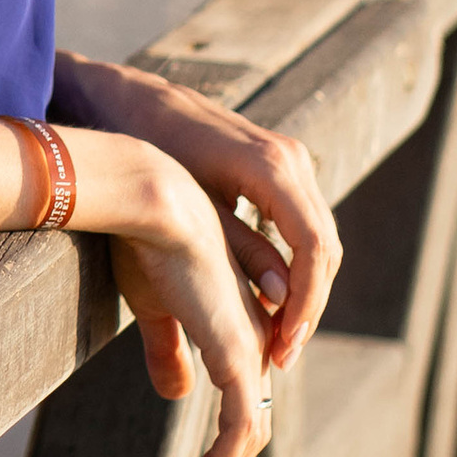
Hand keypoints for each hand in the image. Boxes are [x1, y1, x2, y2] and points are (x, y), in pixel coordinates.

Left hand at [56, 49, 341, 374]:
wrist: (132, 100)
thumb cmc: (150, 151)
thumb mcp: (189, 209)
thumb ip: (235, 254)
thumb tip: (279, 303)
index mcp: (273, 168)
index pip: (314, 247)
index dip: (306, 301)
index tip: (284, 345)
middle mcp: (291, 160)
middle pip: (325, 248)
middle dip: (308, 305)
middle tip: (280, 357)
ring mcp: (290, 161)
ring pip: (318, 240)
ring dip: (304, 291)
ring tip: (276, 340)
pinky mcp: (279, 169)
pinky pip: (302, 226)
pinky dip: (295, 267)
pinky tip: (268, 302)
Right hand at [106, 159, 280, 456]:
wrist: (156, 208)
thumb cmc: (147, 244)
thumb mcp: (153, 308)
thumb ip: (169, 349)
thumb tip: (178, 395)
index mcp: (236, 329)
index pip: (242, 400)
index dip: (223, 446)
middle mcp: (253, 345)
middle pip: (250, 429)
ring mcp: (251, 355)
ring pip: (245, 442)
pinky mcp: (238, 363)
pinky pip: (234, 439)